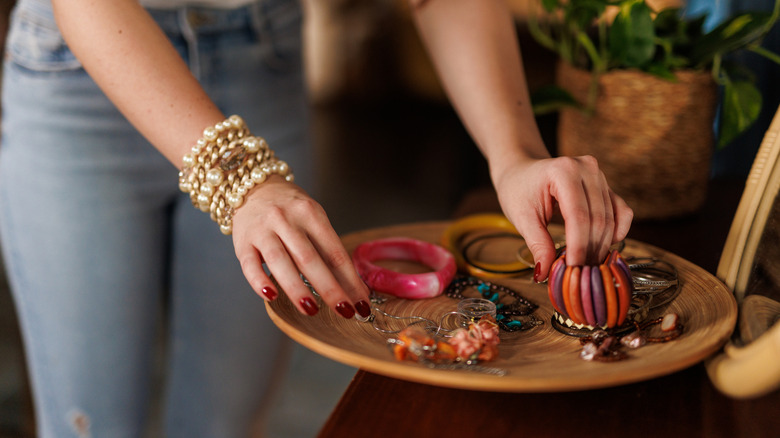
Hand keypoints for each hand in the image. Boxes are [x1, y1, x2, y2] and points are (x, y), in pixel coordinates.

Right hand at [231, 176, 370, 317]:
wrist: (252, 187)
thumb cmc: (290, 209)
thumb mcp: (313, 218)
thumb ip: (327, 249)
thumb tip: (351, 288)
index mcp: (310, 213)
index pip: (334, 251)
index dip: (350, 279)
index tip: (361, 302)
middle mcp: (286, 220)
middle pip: (310, 258)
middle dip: (329, 288)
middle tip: (344, 311)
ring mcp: (263, 231)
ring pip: (281, 262)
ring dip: (296, 288)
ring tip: (311, 310)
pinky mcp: (243, 243)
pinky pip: (250, 265)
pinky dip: (260, 282)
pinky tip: (271, 296)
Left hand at [493, 155, 632, 281]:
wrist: (522, 170)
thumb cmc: (518, 190)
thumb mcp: (522, 217)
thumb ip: (537, 244)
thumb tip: (545, 274)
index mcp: (563, 172)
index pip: (578, 216)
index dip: (579, 246)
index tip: (573, 269)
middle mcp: (587, 169)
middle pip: (598, 219)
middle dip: (590, 250)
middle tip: (580, 273)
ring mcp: (599, 175)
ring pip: (610, 218)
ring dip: (601, 245)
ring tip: (587, 264)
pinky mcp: (606, 185)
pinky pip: (621, 210)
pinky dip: (616, 231)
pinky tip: (603, 246)